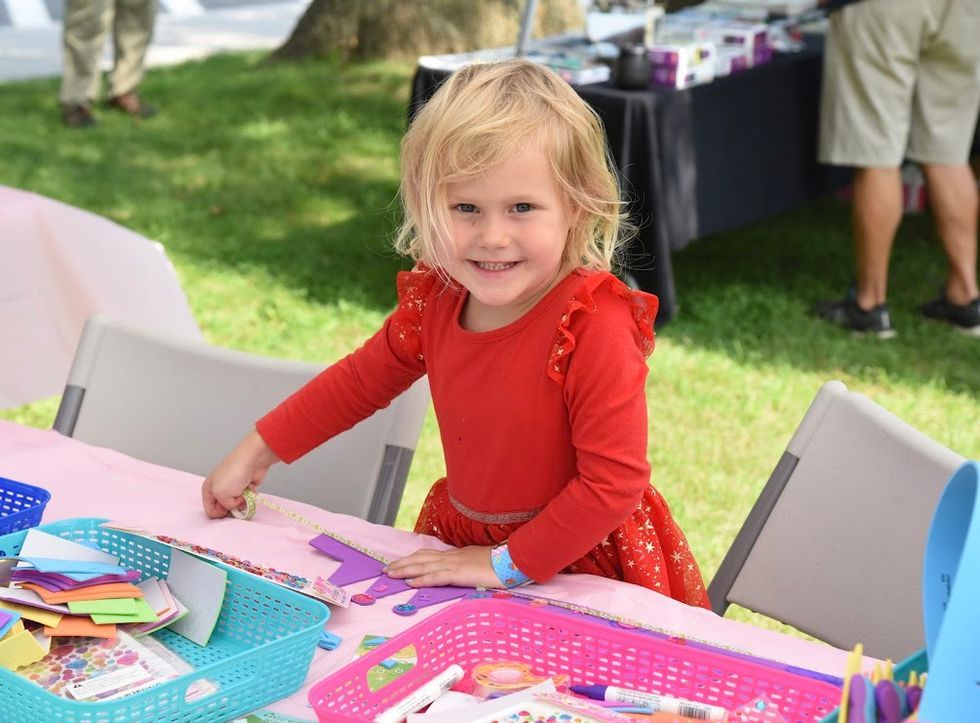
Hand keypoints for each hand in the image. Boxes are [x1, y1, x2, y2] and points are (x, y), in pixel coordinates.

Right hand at [201, 430, 279, 518]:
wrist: (253, 461)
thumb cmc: (234, 473)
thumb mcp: (220, 495)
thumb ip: (223, 507)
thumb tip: (232, 508)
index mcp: (208, 491)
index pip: (210, 512)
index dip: (219, 513)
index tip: (226, 507)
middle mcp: (219, 490)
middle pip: (224, 510)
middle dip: (232, 508)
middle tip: (235, 499)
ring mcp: (233, 489)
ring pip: (237, 506)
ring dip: (242, 502)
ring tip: (243, 491)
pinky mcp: (245, 488)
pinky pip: (247, 500)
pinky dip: (250, 496)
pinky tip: (250, 488)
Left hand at [384, 545, 499, 588]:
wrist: (513, 560)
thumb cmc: (501, 564)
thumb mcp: (480, 563)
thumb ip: (468, 566)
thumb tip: (463, 571)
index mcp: (457, 555)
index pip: (430, 555)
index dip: (413, 558)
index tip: (401, 562)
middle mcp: (452, 557)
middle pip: (422, 558)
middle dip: (403, 563)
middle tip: (387, 568)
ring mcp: (455, 564)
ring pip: (424, 565)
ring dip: (405, 569)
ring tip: (391, 574)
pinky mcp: (459, 574)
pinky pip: (436, 576)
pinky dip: (421, 579)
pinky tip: (410, 582)